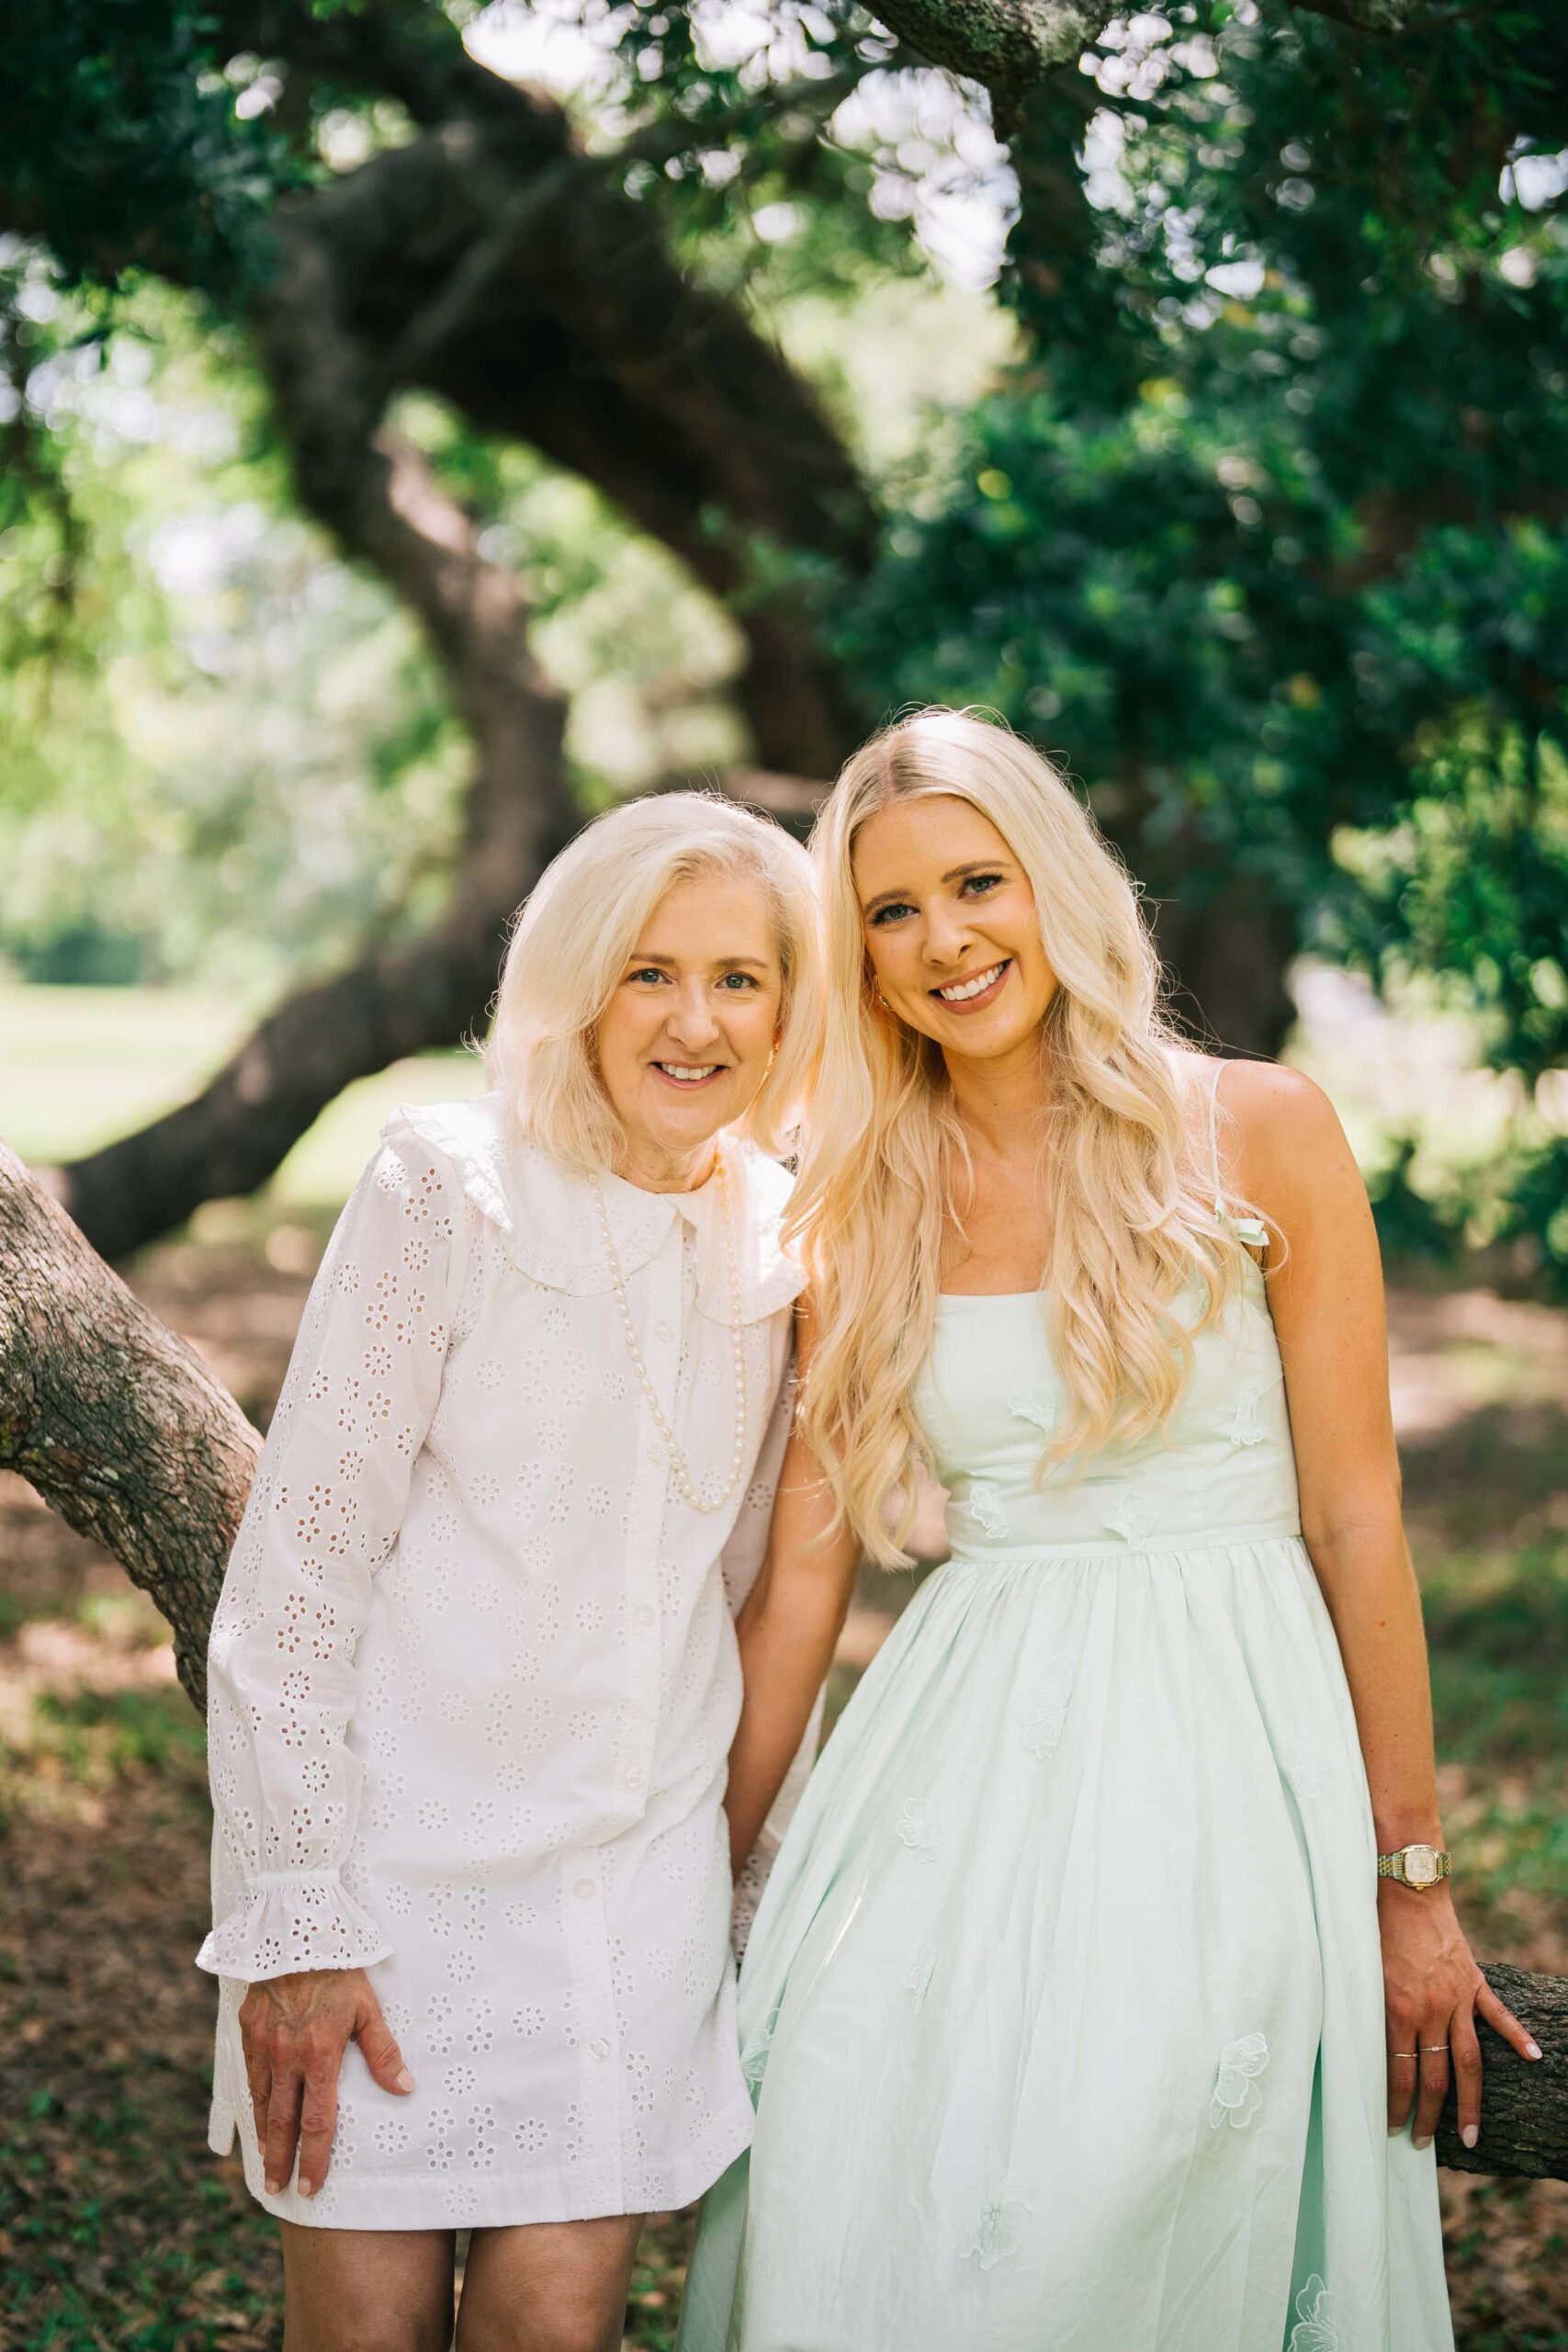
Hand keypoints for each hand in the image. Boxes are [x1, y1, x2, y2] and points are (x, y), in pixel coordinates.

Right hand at [238, 1966, 411, 2197]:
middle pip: (283, 2122)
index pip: (317, 2120)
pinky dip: (254, 2102)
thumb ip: (384, 2052)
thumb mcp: (368, 2008)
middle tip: (279, 2189)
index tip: (311, 2185)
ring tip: (269, 2163)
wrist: (297, 1932)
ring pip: (262, 2102)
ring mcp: (263, 2044)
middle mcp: (287, 2056)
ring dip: (266, 2136)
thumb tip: (405, 2089)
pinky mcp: (248, 2030)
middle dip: (282, 2160)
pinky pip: (250, 2076)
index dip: (314, 2157)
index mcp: (319, 2054)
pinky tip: (259, 2117)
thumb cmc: (340, 1970)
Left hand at [1380, 1883, 1541, 2150]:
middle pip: (1435, 2076)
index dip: (1397, 2105)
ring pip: (1468, 2060)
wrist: (1403, 1886)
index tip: (1393, 2129)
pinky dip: (1517, 2036)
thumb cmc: (1371, 1926)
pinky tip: (1534, 2059)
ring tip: (1472, 2135)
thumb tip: (1363, 2054)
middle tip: (1423, 2143)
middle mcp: (1430, 2009)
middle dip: (1429, 2115)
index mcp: (1397, 2009)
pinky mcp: (1473, 1980)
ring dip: (1470, 2101)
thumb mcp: (1361, 1974)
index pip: (1400, 2073)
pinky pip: (1498, 2015)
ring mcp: (1456, 1997)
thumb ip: (1368, 2012)